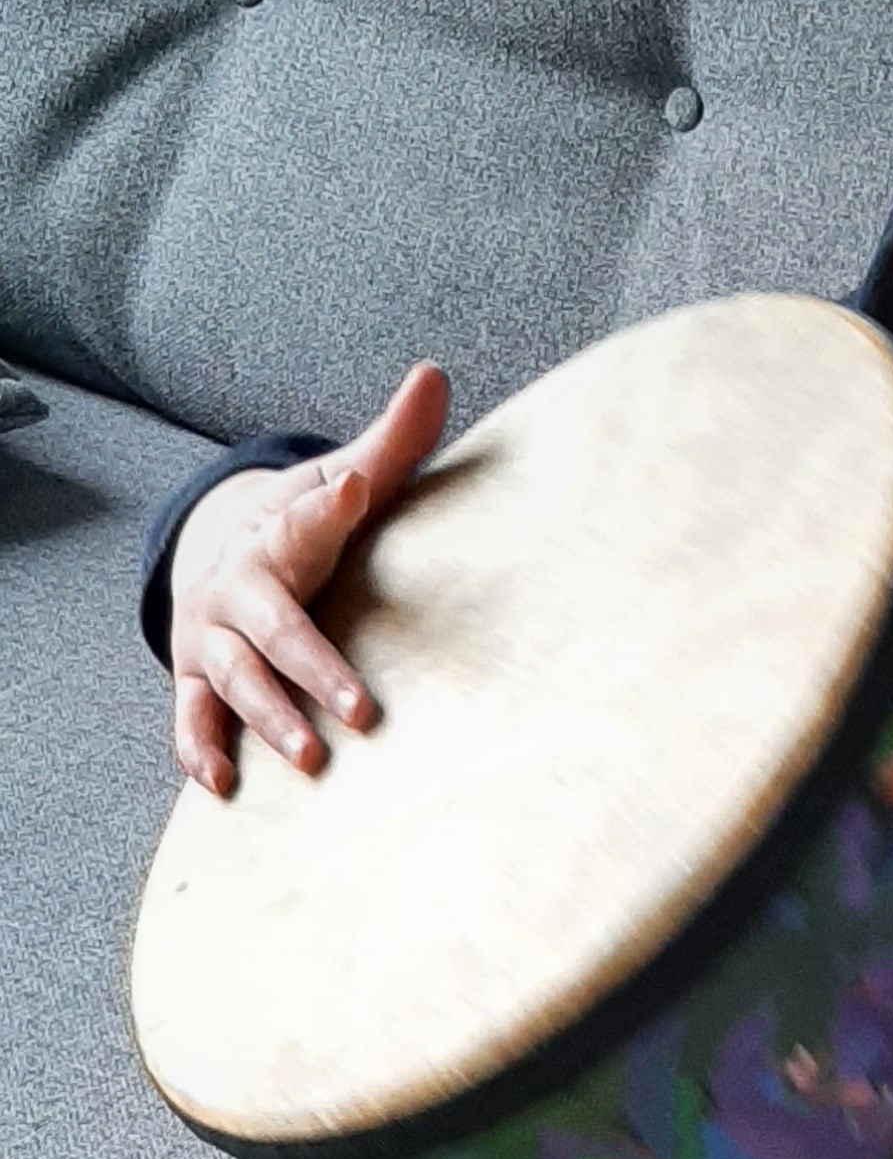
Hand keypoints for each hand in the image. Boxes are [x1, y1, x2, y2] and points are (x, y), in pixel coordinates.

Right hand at [168, 363, 450, 798]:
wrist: (217, 555)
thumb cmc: (301, 525)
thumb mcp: (342, 480)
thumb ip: (394, 441)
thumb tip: (434, 373)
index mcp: (278, 535)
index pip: (304, 520)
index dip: (330, 506)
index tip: (355, 488)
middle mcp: (238, 588)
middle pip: (273, 629)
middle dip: (313, 667)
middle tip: (361, 711)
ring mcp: (211, 637)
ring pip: (234, 679)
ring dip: (268, 718)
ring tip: (310, 759)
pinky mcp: (196, 678)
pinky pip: (191, 717)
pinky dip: (201, 750)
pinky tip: (222, 786)